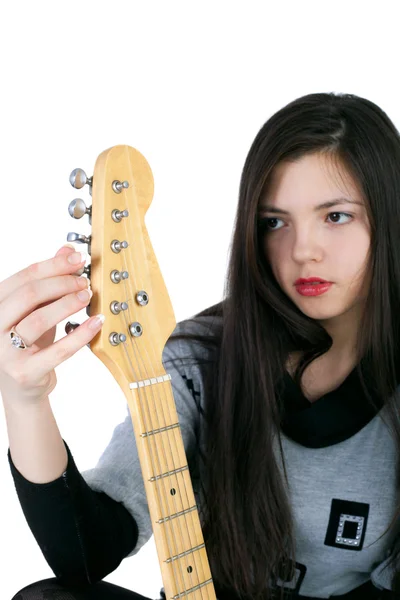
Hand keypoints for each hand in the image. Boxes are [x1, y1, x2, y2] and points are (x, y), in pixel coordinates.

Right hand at [0, 246, 103, 404]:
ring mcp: (5, 352)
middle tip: (84, 281)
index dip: (53, 265)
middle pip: (28, 295)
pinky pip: (58, 351)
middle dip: (61, 283)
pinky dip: (81, 335)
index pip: (22, 278)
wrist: (22, 389)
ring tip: (88, 297)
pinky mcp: (24, 373)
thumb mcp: (36, 310)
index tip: (78, 259)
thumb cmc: (29, 344)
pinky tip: (97, 323)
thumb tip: (66, 249)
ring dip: (68, 304)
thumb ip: (48, 281)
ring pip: (39, 319)